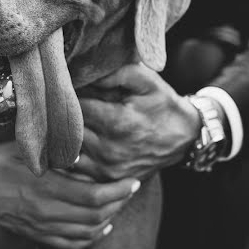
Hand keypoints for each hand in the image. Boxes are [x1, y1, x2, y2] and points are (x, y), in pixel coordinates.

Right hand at [0, 143, 139, 248]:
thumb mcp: (22, 148)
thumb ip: (50, 148)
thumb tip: (79, 148)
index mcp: (46, 188)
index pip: (94, 197)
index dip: (118, 191)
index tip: (132, 181)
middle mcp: (47, 212)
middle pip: (96, 216)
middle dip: (119, 203)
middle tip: (130, 189)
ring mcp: (42, 227)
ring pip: (88, 232)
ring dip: (109, 220)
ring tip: (118, 204)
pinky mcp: (37, 236)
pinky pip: (72, 244)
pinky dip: (92, 238)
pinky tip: (101, 227)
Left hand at [72, 63, 199, 181]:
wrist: (185, 137)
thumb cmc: (163, 105)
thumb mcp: (148, 81)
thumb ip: (117, 73)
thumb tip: (86, 71)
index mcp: (117, 122)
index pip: (74, 106)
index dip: (68, 94)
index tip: (68, 86)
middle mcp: (109, 149)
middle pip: (68, 129)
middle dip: (64, 114)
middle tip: (63, 103)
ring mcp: (106, 167)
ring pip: (68, 148)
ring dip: (64, 134)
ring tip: (65, 120)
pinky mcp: (106, 178)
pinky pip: (75, 167)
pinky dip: (70, 153)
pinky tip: (73, 139)